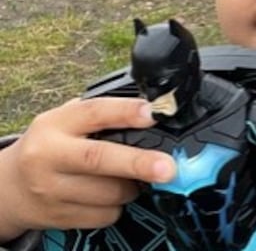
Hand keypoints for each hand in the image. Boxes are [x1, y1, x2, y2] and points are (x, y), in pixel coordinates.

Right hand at [0, 97, 175, 240]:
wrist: (8, 188)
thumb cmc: (49, 147)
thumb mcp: (64, 122)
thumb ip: (100, 116)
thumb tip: (150, 113)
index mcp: (54, 124)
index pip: (93, 112)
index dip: (125, 112)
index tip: (153, 114)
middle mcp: (48, 156)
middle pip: (99, 158)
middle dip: (138, 163)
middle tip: (168, 167)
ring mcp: (51, 190)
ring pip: (108, 192)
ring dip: (131, 187)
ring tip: (127, 177)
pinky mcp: (59, 216)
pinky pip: (105, 214)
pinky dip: (117, 206)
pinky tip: (107, 196)